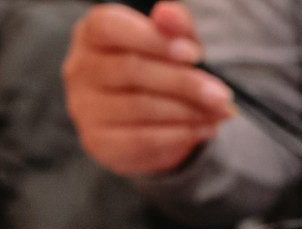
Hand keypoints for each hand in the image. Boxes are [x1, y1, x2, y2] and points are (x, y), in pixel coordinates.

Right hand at [62, 1, 234, 175]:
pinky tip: (205, 129)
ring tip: (219, 112)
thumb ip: (175, 27)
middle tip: (221, 94)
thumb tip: (169, 13)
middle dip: (184, 82)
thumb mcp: (173, 45)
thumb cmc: (158, 73)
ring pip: (140, 106)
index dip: (155, 40)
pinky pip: (142, 138)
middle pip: (131, 69)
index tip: (195, 54)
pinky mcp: (98, 141)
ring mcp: (85, 107)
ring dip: (189, 111)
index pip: (110, 27)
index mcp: (92, 34)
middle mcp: (80, 69)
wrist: (146, 126)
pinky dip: (181, 134)